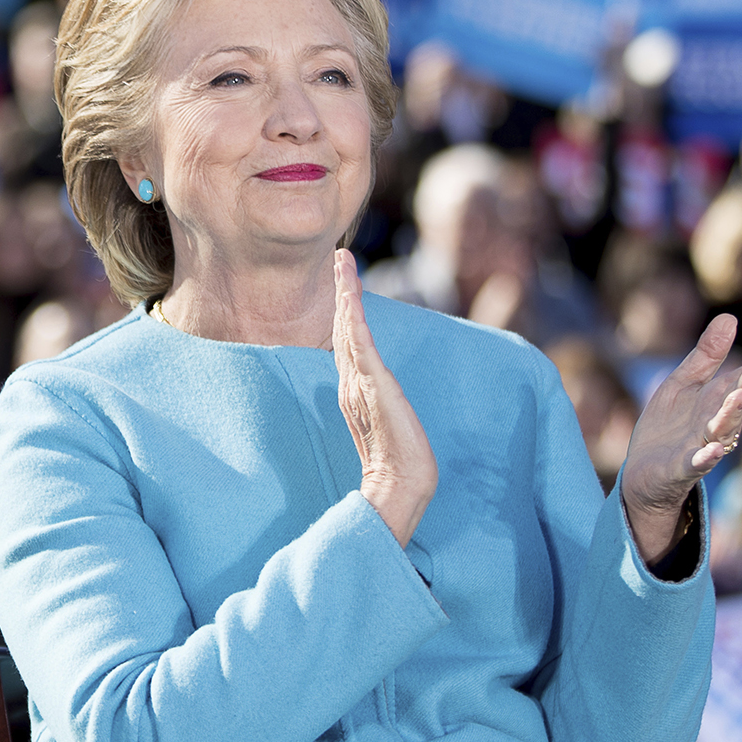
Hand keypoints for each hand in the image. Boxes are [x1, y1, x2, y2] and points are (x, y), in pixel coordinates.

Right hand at [333, 250, 437, 545]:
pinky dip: (354, 318)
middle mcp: (352, 382)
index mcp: (354, 390)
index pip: (348, 341)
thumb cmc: (400, 464)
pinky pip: (359, 345)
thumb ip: (380, 410)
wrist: (401, 484)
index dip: (345, 310)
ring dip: (346, 293)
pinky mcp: (372, 386)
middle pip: (344, 326)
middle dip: (342, 290)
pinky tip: (351, 297)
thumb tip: (379, 401)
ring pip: (349, 328)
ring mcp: (360, 383)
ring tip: (343, 263)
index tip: (344, 284)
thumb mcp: (390, 426)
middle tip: (340, 257)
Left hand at [620, 314, 741, 561]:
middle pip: (739, 402)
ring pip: (723, 430)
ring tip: (741, 395)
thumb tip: (729, 316)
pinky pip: (697, 463)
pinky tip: (711, 451)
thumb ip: (706, 356)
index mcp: (719, 401)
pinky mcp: (682, 468)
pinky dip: (705, 457)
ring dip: (732, 413)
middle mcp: (718, 423)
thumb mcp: (682, 384)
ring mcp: (702, 446)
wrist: (643, 474)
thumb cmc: (668, 427)